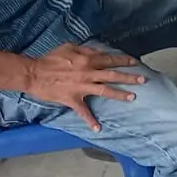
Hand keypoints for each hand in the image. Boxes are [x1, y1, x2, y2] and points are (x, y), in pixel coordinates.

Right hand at [24, 44, 145, 130]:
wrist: (34, 74)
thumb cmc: (50, 59)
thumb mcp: (69, 48)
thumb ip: (86, 50)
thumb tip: (99, 52)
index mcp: (87, 60)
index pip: (110, 59)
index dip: (124, 60)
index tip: (135, 62)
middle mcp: (88, 73)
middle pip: (113, 75)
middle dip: (129, 77)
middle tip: (143, 80)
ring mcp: (82, 87)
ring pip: (105, 91)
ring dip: (119, 94)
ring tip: (132, 97)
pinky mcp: (73, 100)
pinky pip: (83, 112)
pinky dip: (90, 120)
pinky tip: (98, 128)